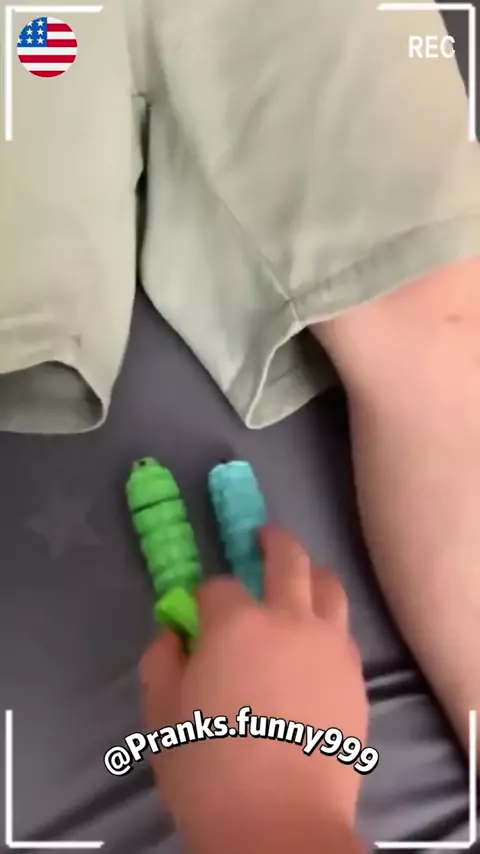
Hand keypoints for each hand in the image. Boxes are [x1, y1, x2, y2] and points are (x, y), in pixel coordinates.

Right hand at [139, 526, 367, 849]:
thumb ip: (162, 661)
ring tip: (300, 576)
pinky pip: (344, 630)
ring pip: (328, 585)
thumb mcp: (163, 715)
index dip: (205, 595)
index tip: (199, 611)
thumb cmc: (209, 769)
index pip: (219, 585)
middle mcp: (289, 619)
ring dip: (310, 572)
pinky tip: (317, 638)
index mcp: (236, 624)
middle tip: (263, 536)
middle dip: (272, 541)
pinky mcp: (355, 674)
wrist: (280, 821)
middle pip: (287, 558)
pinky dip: (328, 620)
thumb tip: (173, 633)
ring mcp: (329, 644)